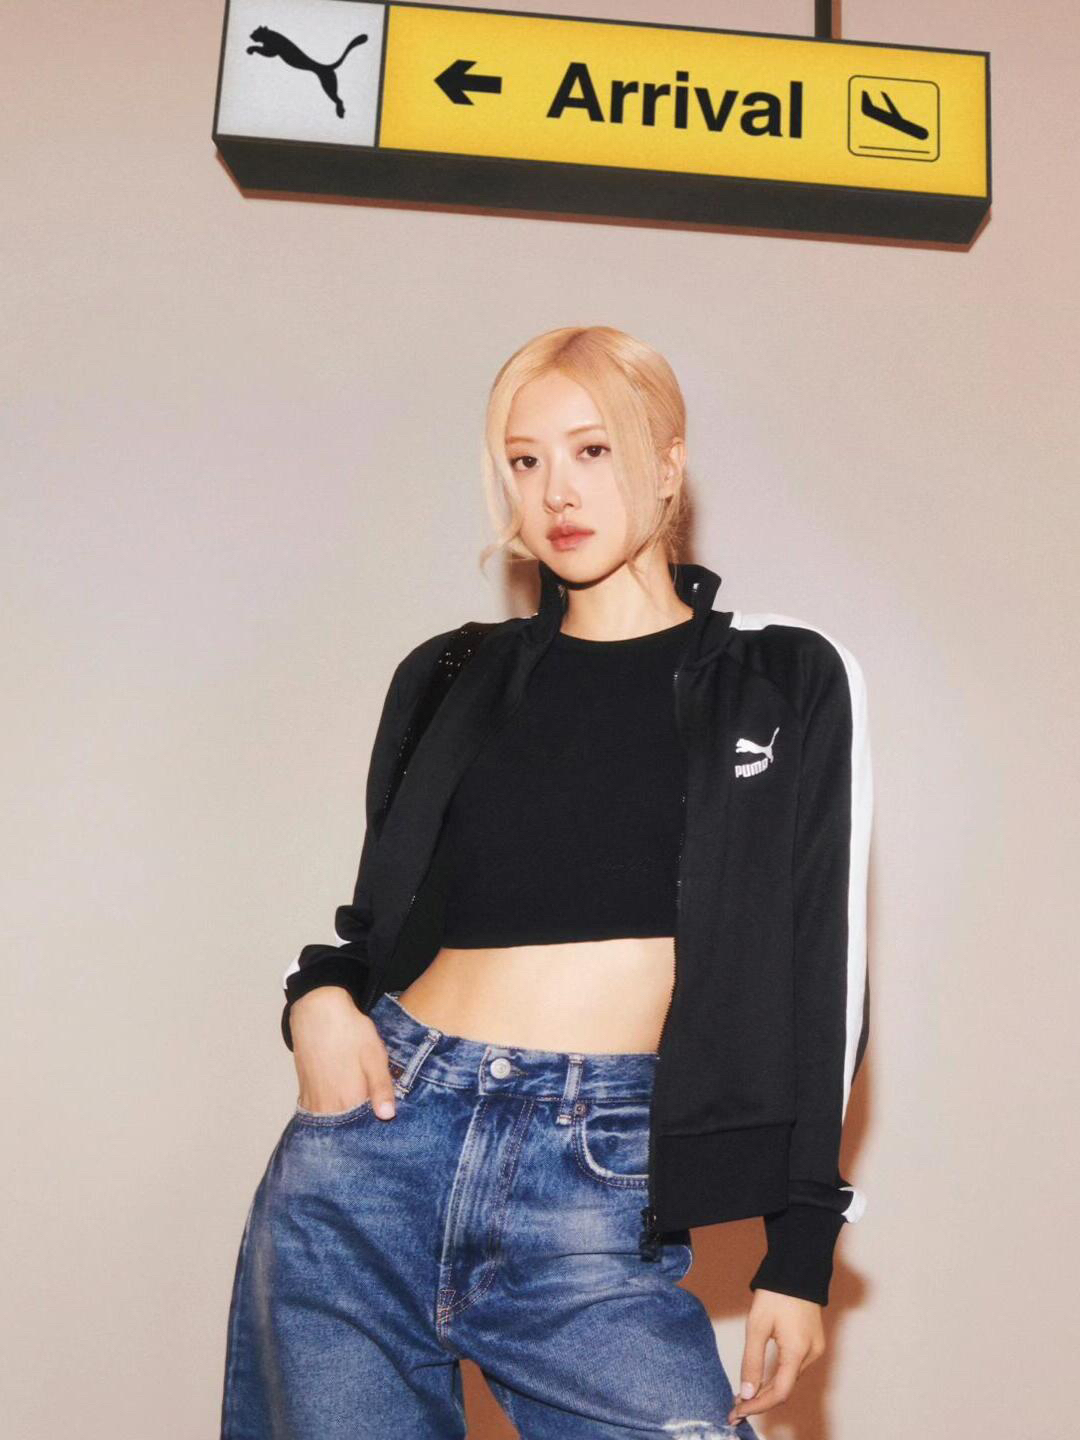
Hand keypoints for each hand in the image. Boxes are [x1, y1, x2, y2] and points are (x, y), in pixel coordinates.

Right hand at [290, 986, 397, 1119]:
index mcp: (349, 1100)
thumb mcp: (375, 1056)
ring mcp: (313, 1101)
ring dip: (343, 1122)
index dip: (376, 1126)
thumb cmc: (350, 1032)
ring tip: (355, 1107)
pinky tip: (340, 1102)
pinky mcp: (304, 1093)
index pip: (365, 1128)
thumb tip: (387, 1116)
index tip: (385, 1122)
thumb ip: (381, 1088)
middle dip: (358, 1129)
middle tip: (371, 1115)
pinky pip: (317, 1113)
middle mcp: (328, 1106)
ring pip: (330, 1124)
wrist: (318, 1011)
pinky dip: (329, 1113)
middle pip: (346, 1129)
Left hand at [727, 1287, 825, 1424]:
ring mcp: (814, 1349)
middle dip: (760, 1400)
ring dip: (768, 1390)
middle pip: (785, 1388)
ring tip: (744, 1396)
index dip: (758, 1406)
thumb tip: (746, 1393)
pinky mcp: (813, 1343)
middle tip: (735, 1408)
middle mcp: (811, 1355)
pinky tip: (761, 1380)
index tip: (738, 1412)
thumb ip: (752, 1361)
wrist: (796, 1268)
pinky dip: (777, 1376)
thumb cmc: (776, 1293)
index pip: (779, 1392)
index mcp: (798, 1351)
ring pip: (789, 1379)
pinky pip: (794, 1367)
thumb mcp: (757, 1326)